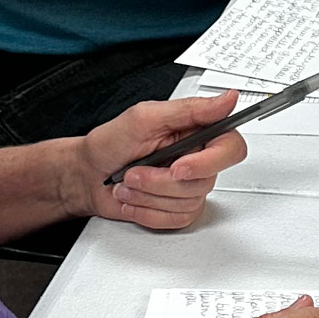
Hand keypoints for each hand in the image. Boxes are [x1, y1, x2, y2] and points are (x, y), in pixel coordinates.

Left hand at [68, 91, 247, 228]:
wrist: (87, 175)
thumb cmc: (111, 143)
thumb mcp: (146, 117)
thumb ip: (190, 109)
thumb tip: (228, 99)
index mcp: (196, 132)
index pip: (231, 147)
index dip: (211, 161)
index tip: (180, 167)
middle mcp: (197, 159)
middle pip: (205, 181)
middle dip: (161, 181)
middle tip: (137, 171)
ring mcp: (188, 186)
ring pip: (188, 202)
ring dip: (149, 195)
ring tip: (129, 182)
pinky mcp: (178, 209)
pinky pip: (176, 218)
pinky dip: (148, 211)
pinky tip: (134, 198)